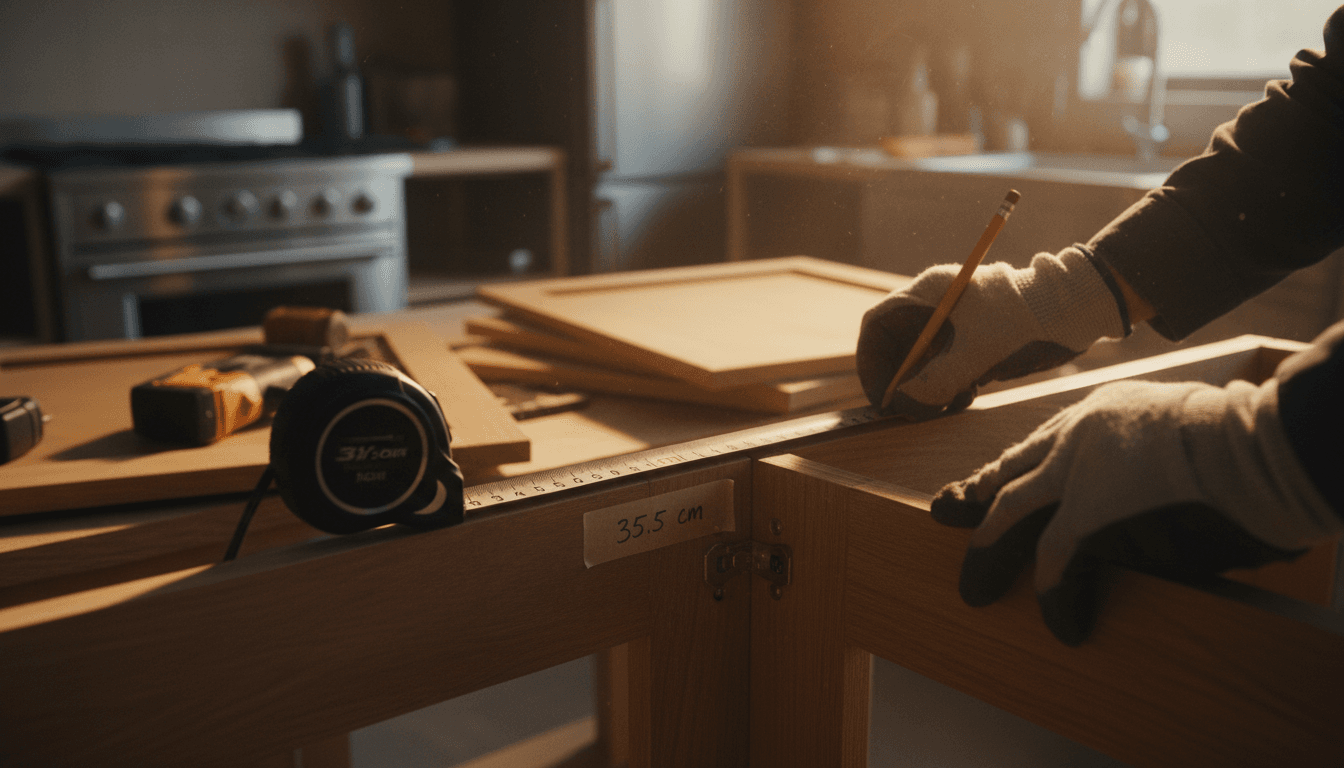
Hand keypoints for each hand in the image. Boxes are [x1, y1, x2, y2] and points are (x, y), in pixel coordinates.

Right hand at [856, 246, 1127, 419]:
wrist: (1075, 311)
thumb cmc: (1025, 323)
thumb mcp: (975, 357)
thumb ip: (934, 383)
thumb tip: (901, 405)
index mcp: (929, 293)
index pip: (878, 324)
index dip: (871, 361)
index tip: (879, 394)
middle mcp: (936, 304)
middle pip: (897, 345)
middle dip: (900, 381)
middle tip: (908, 410)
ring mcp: (954, 321)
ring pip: (921, 360)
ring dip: (924, 388)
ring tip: (942, 407)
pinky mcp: (972, 337)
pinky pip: (945, 366)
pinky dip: (946, 386)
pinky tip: (964, 397)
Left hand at [931, 379, 1340, 644]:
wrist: (1242, 438)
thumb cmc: (1232, 432)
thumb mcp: (1180, 421)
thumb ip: (1155, 445)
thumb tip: (1163, 466)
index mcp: (1099, 409)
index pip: (1040, 438)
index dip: (1010, 463)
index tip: (987, 479)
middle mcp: (1076, 431)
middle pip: (1013, 466)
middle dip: (980, 493)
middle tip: (953, 506)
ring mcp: (1076, 468)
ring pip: (1012, 505)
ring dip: (990, 543)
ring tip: (975, 579)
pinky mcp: (1087, 506)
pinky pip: (1055, 551)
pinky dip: (1052, 585)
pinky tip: (1054, 613)